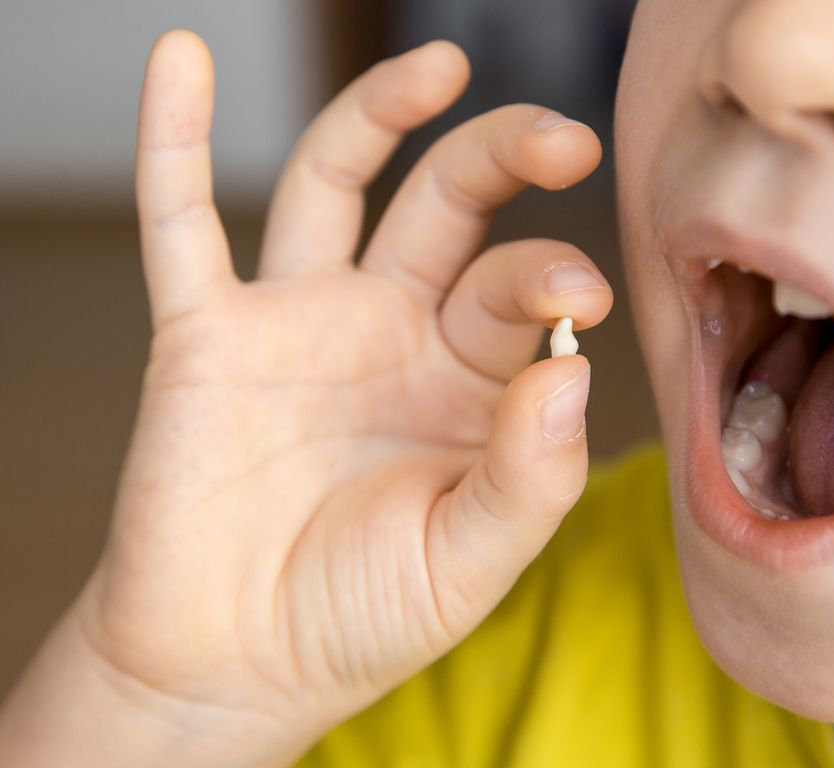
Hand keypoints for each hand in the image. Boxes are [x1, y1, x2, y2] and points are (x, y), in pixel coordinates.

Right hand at [31, 30, 608, 765]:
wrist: (236, 663)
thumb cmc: (359, 614)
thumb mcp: (466, 563)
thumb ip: (528, 477)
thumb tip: (569, 371)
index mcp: (465, 379)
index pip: (519, 292)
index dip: (553, 279)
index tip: (582, 298)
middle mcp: (390, 329)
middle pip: (449, 204)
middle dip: (505, 157)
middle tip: (564, 140)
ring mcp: (298, 320)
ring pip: (337, 182)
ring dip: (379, 113)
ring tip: (442, 65)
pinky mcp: (206, 334)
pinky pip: (181, 223)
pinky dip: (171, 143)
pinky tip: (178, 62)